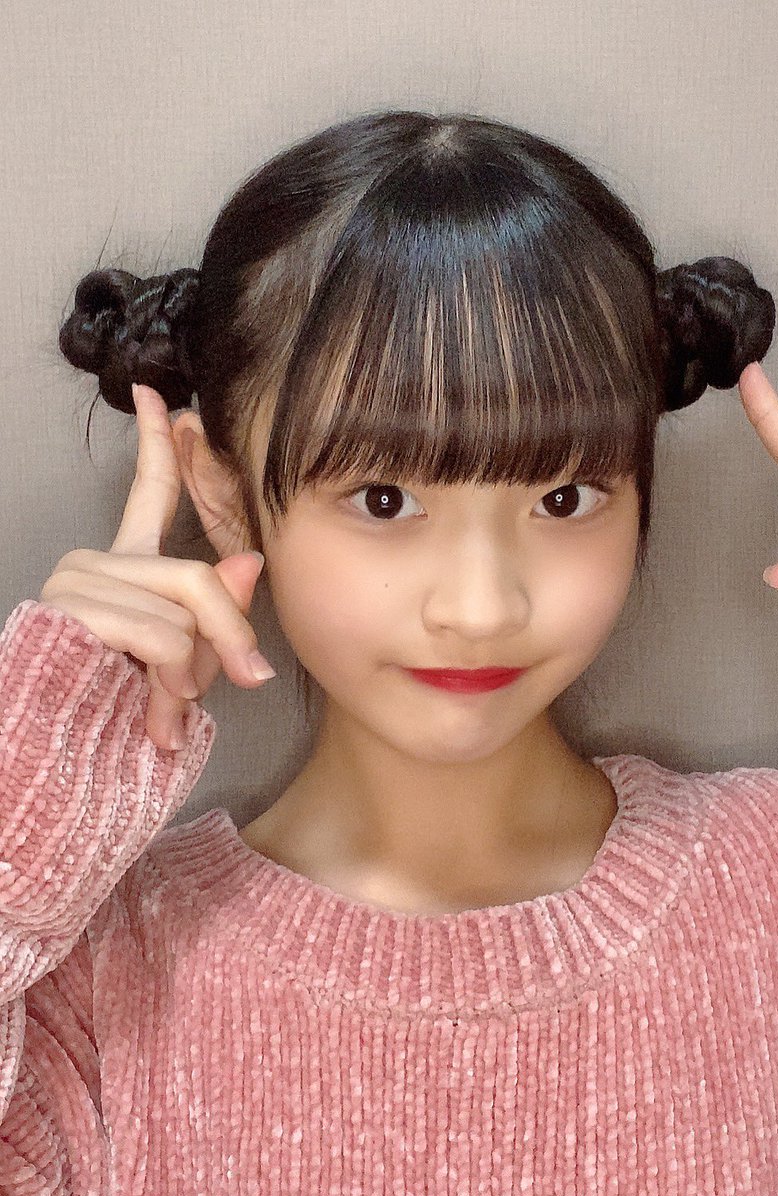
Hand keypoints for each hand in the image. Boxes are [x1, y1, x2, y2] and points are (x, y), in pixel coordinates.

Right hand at [40, 384, 274, 749]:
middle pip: (199, 580)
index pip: (148, 492)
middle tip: (239, 681)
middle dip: (227, 640)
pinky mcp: (73, 608)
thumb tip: (249, 561)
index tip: (157, 392)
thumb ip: (218, 611)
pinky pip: (164, 636)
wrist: (61, 754)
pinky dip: (172, 680)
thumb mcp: (189, 660)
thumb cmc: (124, 709)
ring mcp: (80, 581)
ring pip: (184, 616)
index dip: (157, 442)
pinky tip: (151, 706)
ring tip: (164, 705)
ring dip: (190, 675)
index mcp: (125, 566)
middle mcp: (97, 562)